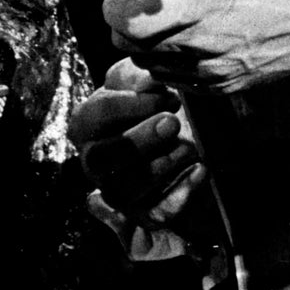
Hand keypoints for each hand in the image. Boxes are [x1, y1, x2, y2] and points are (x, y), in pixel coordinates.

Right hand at [71, 59, 208, 233]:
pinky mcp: (144, 214)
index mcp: (88, 126)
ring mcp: (117, 191)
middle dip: (137, 141)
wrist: (189, 133)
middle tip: (172, 122)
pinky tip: (202, 169)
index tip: (167, 96)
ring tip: (189, 145)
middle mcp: (94, 163)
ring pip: (123, 190)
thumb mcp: (150, 79)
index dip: (128, 106)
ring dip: (159, 167)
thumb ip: (143, 76)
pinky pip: (155, 214)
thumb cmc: (158, 100)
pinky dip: (181, 192)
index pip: (92, 118)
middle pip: (99, 160)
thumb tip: (149, 80)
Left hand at [104, 0, 289, 95]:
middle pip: (133, 45)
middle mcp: (201, 42)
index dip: (114, 8)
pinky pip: (179, 80)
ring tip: (166, 20)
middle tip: (141, 1)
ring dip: (147, 43)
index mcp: (199, 3)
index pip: (131, 20)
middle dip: (127, 23)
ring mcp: (213, 69)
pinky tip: (188, 39)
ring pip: (152, 66)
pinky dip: (172, 61)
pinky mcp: (225, 85)